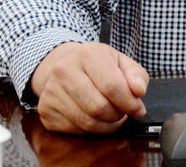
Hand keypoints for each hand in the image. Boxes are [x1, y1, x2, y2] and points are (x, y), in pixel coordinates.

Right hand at [30, 42, 149, 133]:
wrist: (64, 65)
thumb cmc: (97, 65)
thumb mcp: (120, 61)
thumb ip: (136, 75)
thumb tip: (139, 91)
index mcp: (88, 54)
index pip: (112, 86)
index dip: (129, 102)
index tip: (138, 108)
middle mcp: (65, 70)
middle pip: (99, 107)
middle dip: (117, 115)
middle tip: (122, 112)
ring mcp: (52, 91)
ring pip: (87, 122)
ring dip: (106, 125)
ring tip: (111, 115)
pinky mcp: (46, 110)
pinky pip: (75, 131)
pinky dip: (90, 130)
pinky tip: (94, 118)